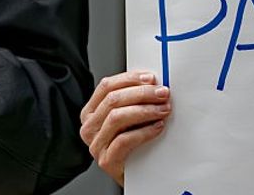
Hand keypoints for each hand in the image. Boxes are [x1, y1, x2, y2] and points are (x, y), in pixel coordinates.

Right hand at [79, 71, 170, 185]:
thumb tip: (154, 84)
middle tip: (162, 93)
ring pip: (117, 117)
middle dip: (142, 93)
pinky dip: (144, 131)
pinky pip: (124, 140)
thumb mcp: (129, 118)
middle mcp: (90, 127)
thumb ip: (133, 101)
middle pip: (113, 100)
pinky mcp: (106, 160)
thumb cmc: (132, 144)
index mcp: (92, 112)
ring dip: (145, 110)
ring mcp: (96, 144)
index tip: (151, 78)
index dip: (130, 79)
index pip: (106, 86)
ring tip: (163, 110)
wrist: (135, 175)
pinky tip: (157, 127)